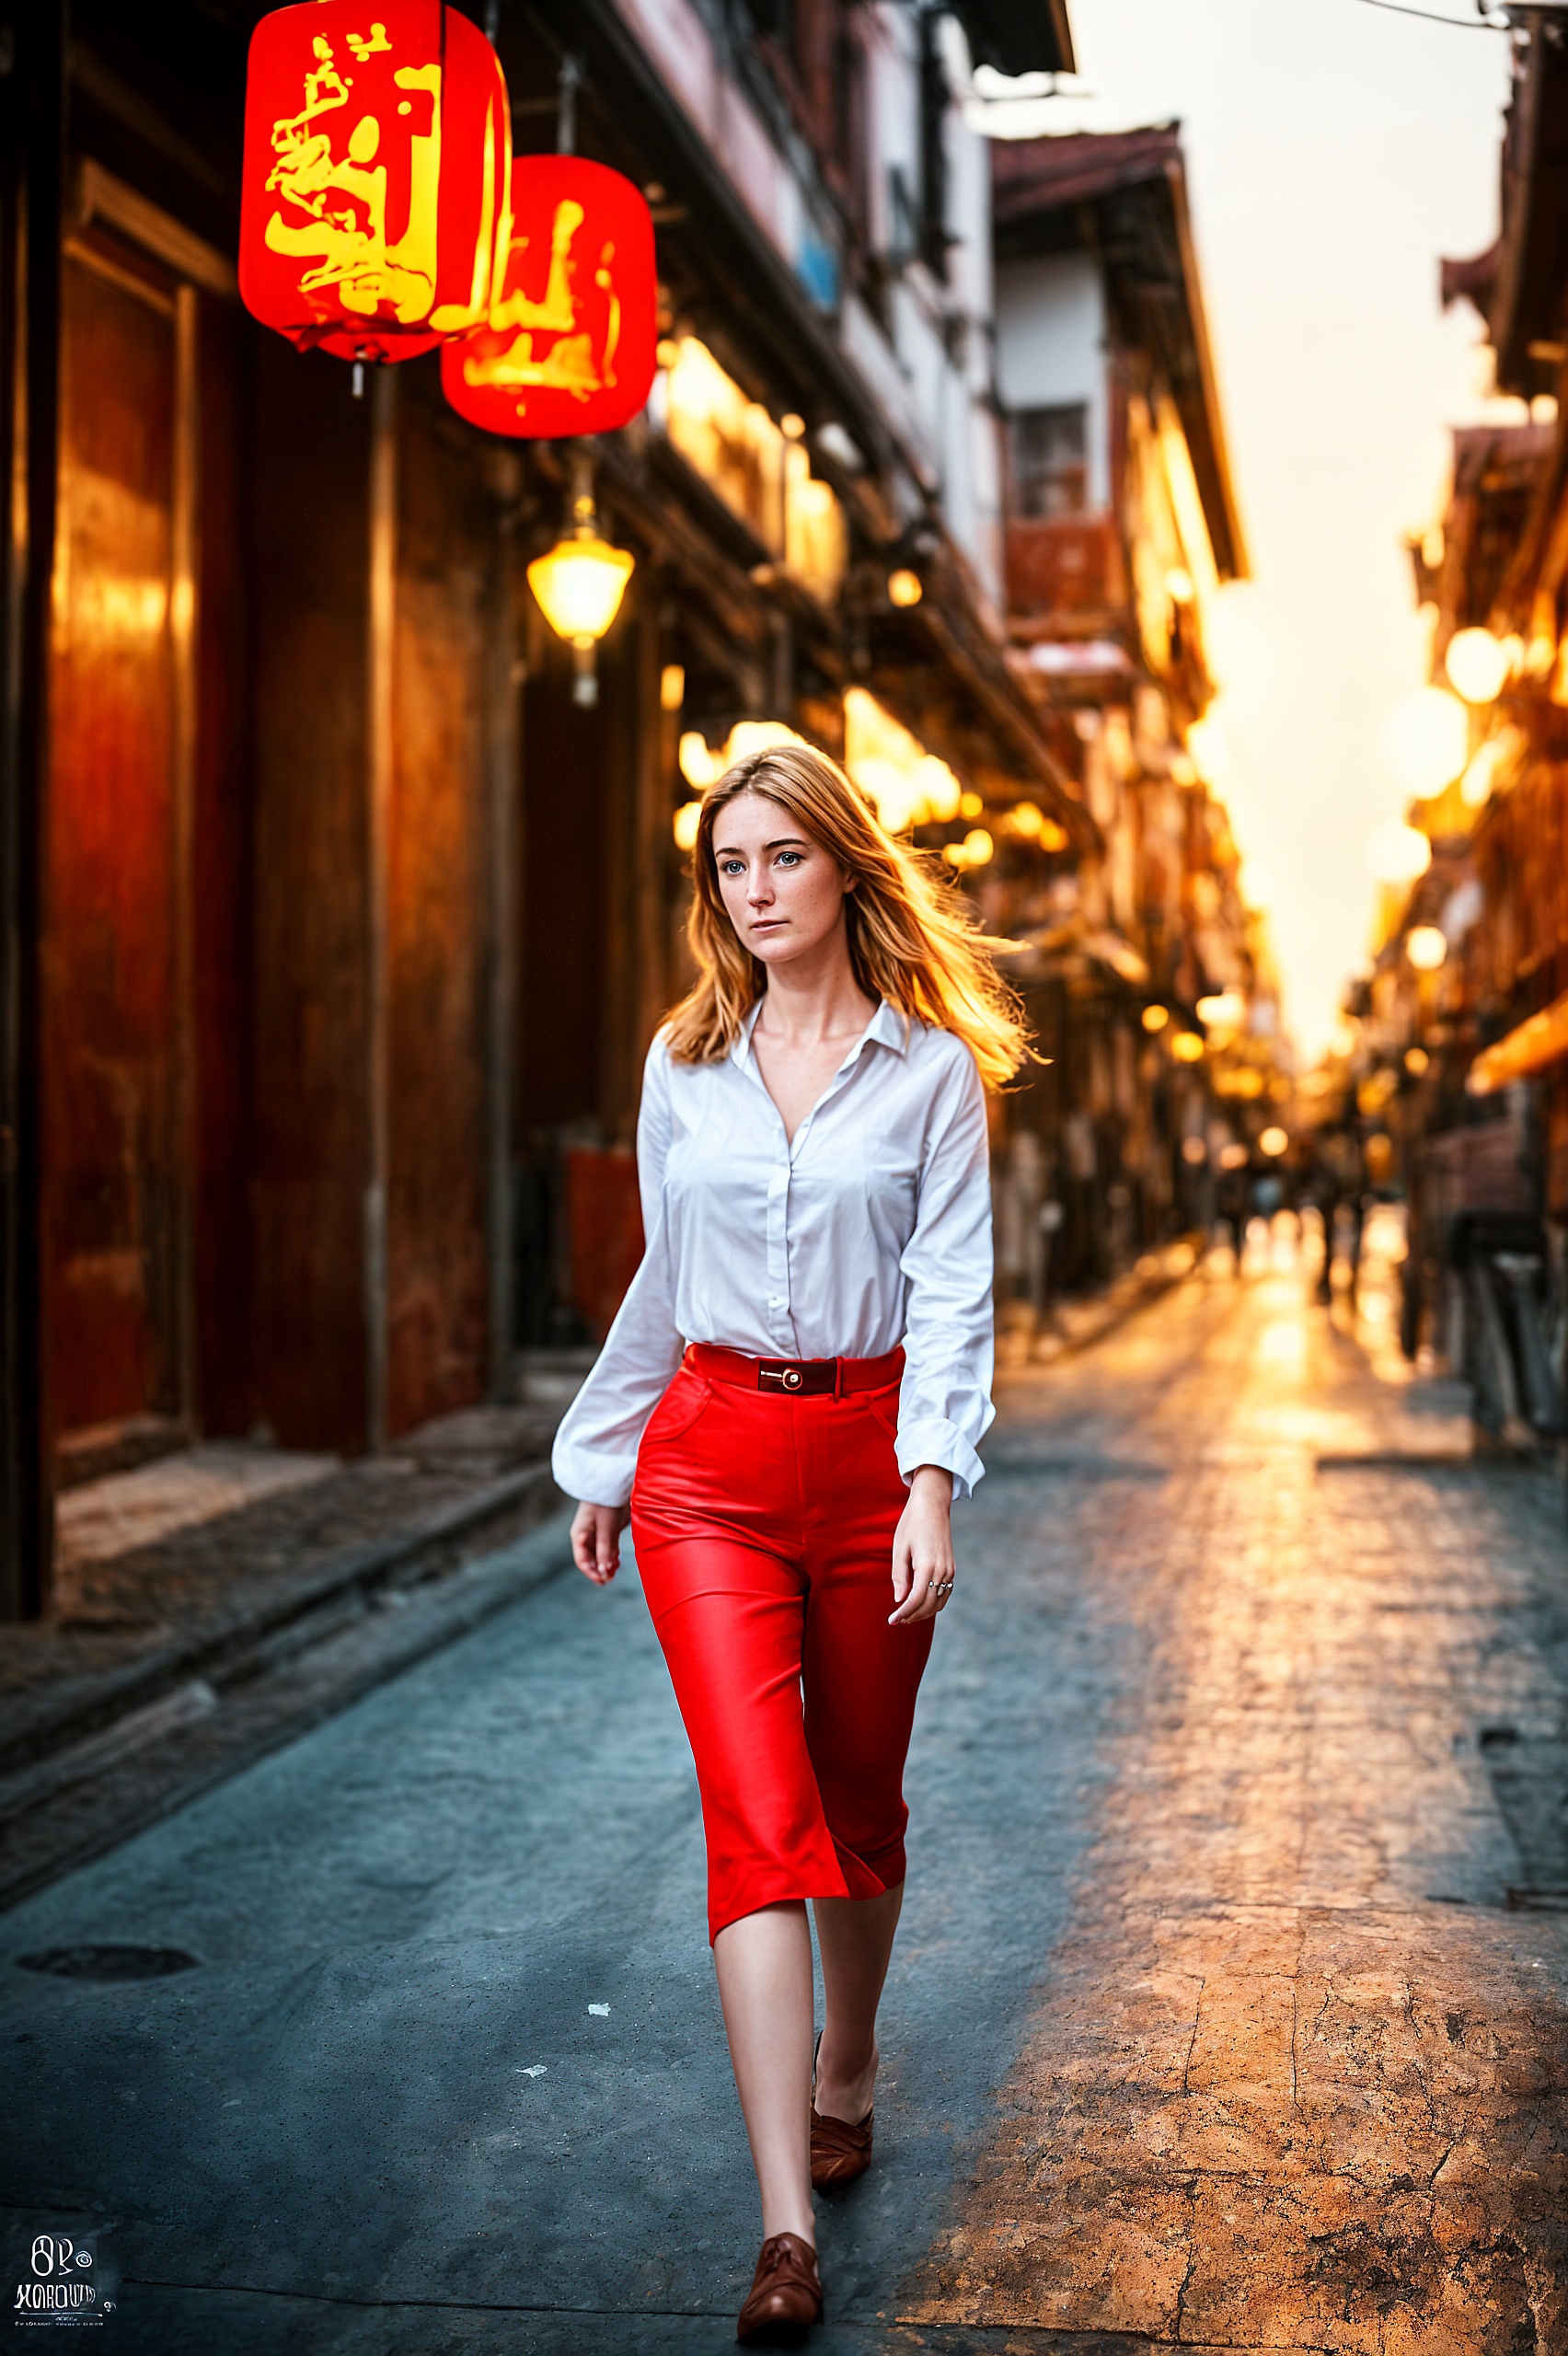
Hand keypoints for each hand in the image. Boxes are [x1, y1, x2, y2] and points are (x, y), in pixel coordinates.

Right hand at [571, 1500, 630, 1584]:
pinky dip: (611, 1555)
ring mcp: (595, 1533)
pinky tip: (618, 1562)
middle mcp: (585, 1536)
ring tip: (616, 1571)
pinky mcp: (605, 1530)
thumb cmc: (606, 1503)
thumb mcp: (606, 1528)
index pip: (582, 1560)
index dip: (591, 1573)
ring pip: (599, 1554)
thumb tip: (604, 1571)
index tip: (603, 1581)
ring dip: (606, 1564)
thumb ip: (605, 1549)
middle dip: (600, 1570)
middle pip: (591, 1559)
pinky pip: (606, 1547)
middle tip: (611, 1579)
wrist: (612, 1483)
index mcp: (580, 1535)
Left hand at [889, 1465, 954, 1624]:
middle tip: (897, 1620)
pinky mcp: (951, 1568)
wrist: (932, 1505)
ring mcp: (949, 1570)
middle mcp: (942, 1571)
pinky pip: (944, 1593)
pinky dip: (933, 1603)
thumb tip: (900, 1600)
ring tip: (906, 1614)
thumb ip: (899, 1576)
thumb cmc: (912, 1524)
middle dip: (912, 1616)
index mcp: (927, 1566)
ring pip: (938, 1602)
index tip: (891, 1621)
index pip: (916, 1600)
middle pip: (928, 1605)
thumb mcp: (899, 1549)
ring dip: (923, 1612)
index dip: (903, 1613)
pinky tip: (920, 1603)